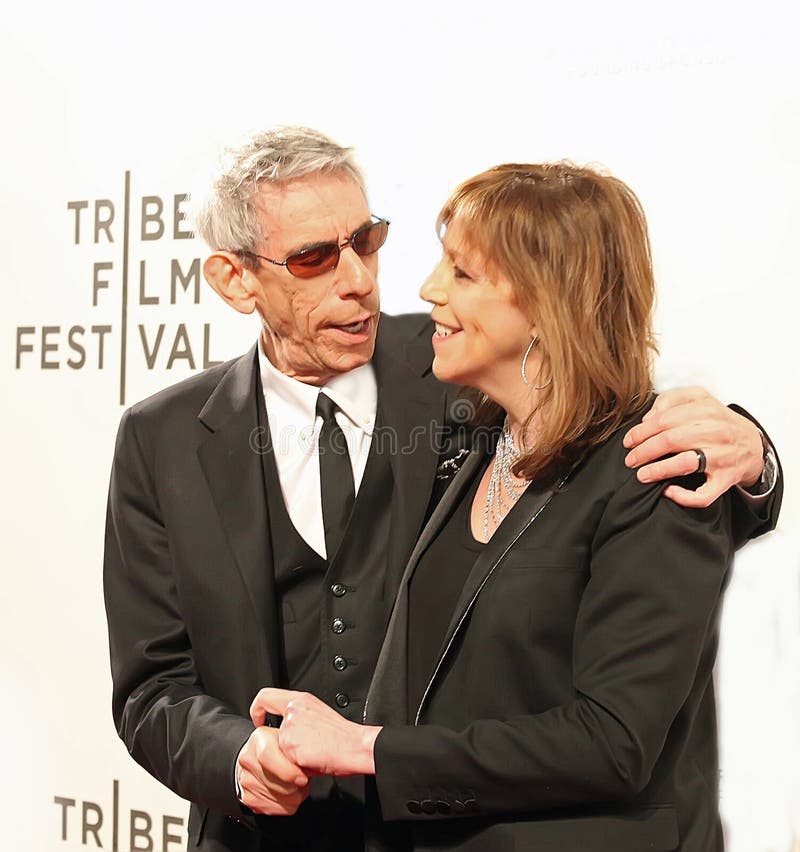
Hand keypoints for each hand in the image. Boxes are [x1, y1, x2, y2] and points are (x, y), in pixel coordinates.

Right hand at [236, 726, 309, 815]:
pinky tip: (288, 793)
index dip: (288, 771)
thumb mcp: (292, 739)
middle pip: (276, 782)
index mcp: (259, 739)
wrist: (263, 758)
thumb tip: (315, 763)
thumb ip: (300, 747)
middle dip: (296, 785)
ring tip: (295, 783)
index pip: (268, 756)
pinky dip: (286, 805)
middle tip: (304, 778)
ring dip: (294, 795)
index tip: (303, 778)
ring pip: (278, 798)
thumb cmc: (282, 748)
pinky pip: (274, 809)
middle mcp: (248, 759)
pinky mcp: (248, 799)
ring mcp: (245, 780)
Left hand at [250, 688, 380, 776]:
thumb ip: (298, 718)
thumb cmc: (342, 736)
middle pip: (271, 732)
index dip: (257, 710)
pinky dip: (295, 766)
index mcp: (300, 700)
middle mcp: (293, 711)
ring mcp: (290, 728)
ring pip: (278, 749)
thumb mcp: (318, 714)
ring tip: (310, 755)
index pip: (265, 697)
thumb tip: (286, 730)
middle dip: (283, 747)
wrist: (355, 746)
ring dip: (290, 757)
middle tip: (301, 751)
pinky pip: (284, 762)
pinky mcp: (291, 746)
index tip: (260, 721)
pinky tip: (310, 762)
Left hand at [623, 387, 763, 507]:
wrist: (753, 444)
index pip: (665, 420)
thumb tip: (648, 418)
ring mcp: (721, 458)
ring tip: (641, 474)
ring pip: (685, 464)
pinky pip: (703, 494)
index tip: (629, 441)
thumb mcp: (700, 399)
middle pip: (671, 440)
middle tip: (631, 459)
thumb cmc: (719, 422)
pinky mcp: (725, 480)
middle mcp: (715, 433)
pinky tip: (668, 491)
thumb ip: (671, 400)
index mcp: (707, 411)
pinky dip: (683, 496)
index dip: (641, 431)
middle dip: (644, 451)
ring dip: (658, 470)